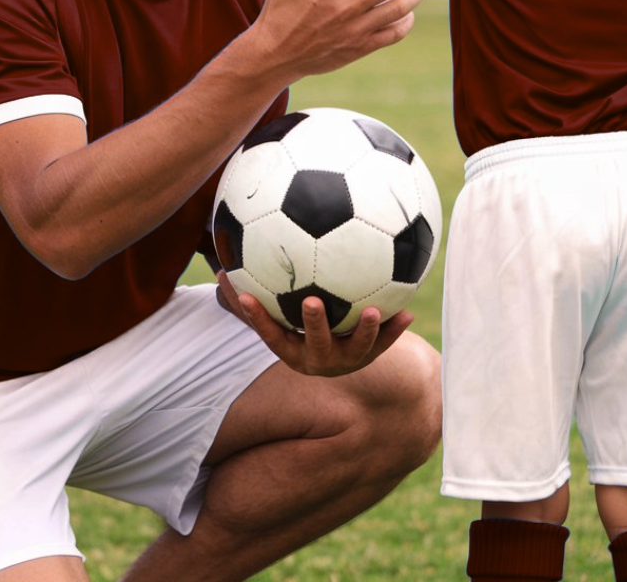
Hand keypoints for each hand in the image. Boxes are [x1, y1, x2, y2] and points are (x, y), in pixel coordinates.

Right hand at [216, 272, 414, 375]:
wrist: (338, 360)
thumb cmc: (297, 329)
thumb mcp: (275, 318)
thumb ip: (249, 298)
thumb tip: (218, 266)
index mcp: (291, 350)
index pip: (270, 335)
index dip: (257, 318)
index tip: (248, 297)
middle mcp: (317, 359)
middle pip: (315, 346)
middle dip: (315, 325)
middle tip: (314, 301)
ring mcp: (346, 360)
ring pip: (357, 350)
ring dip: (366, 331)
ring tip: (375, 310)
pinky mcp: (370, 356)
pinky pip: (385, 344)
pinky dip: (395, 330)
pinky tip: (407, 311)